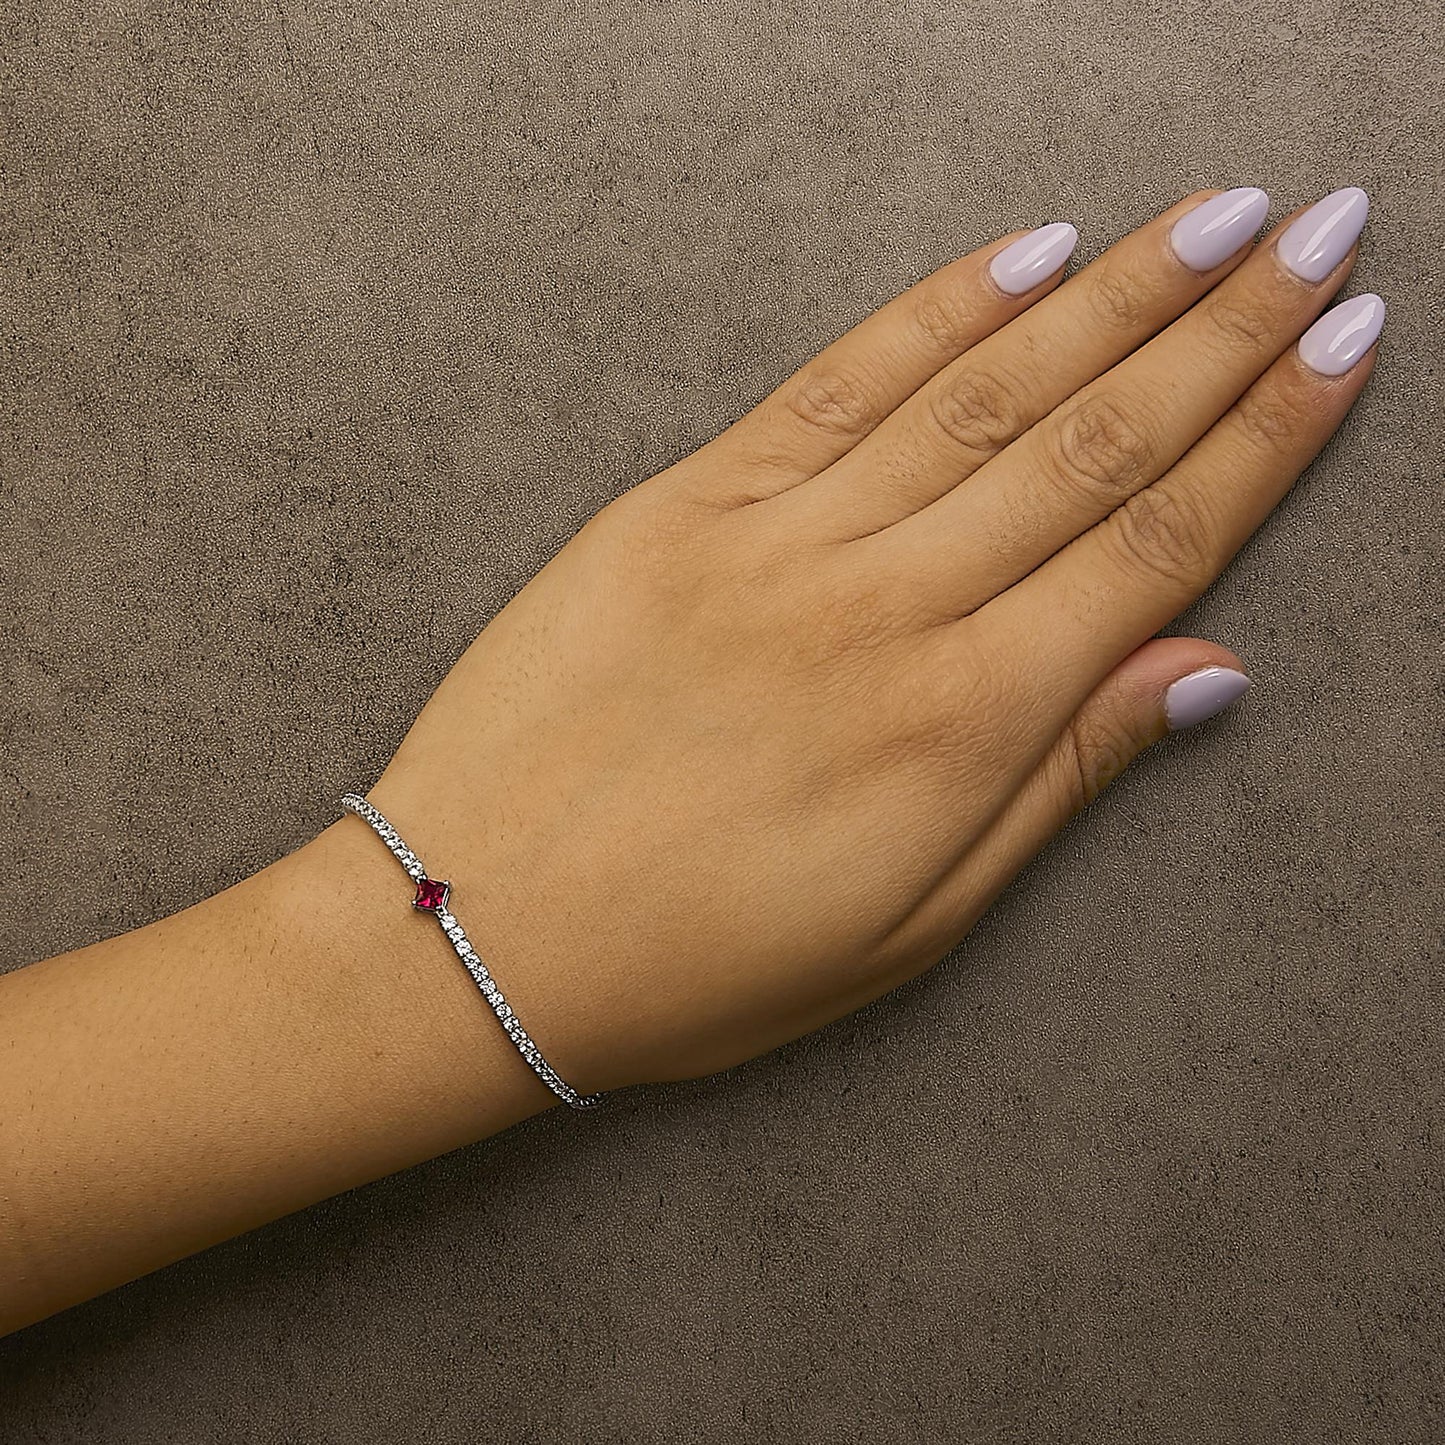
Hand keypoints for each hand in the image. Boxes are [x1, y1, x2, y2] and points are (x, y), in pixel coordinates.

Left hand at [345, 185, 1378, 1098]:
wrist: (480, 930)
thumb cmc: (694, 959)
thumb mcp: (908, 924)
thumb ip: (1058, 780)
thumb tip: (1200, 670)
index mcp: (959, 724)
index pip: (1151, 546)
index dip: (1266, 439)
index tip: (1343, 346)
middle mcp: (886, 610)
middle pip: (1090, 443)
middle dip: (1222, 331)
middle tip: (1322, 231)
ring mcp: (779, 543)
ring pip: (982, 394)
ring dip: (1114, 295)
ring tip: (1213, 221)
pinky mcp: (683, 507)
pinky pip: (837, 385)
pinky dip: (937, 311)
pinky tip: (1025, 254)